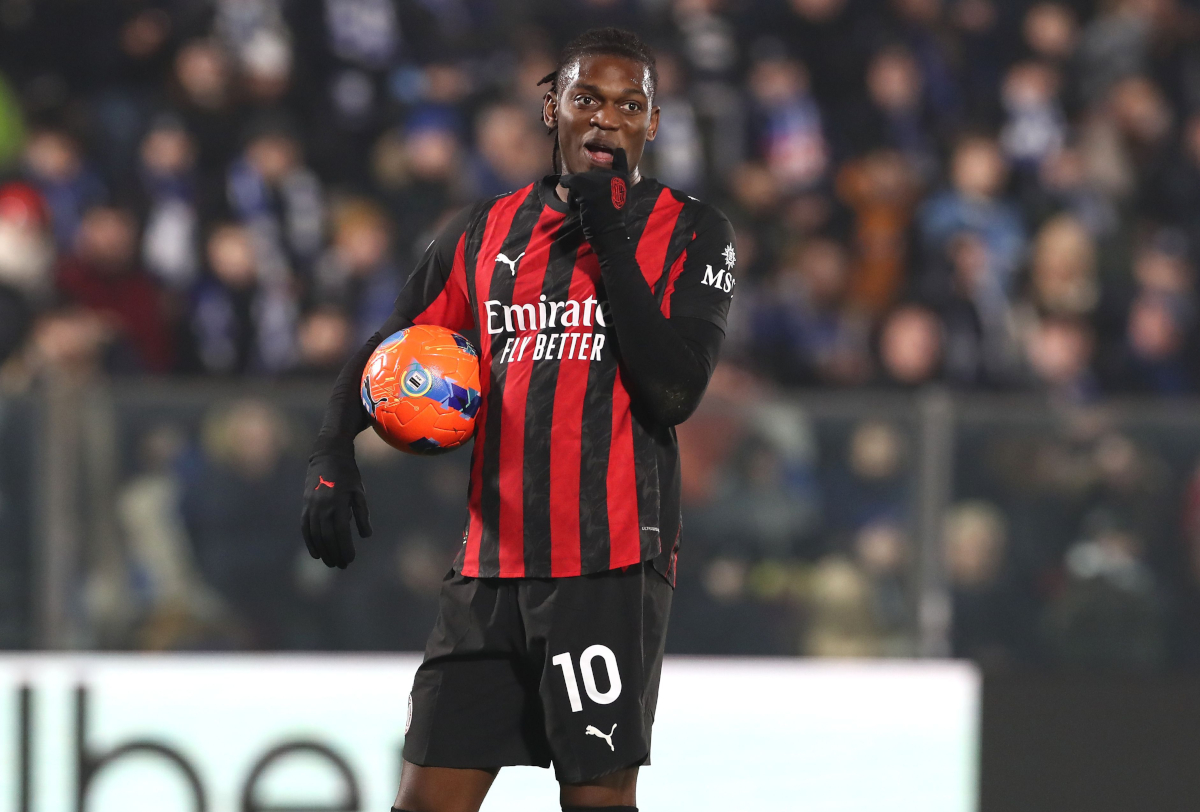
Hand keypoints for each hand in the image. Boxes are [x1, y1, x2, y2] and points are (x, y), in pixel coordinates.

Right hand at [301, 452, 371, 568]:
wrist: (327, 455)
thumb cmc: (348, 475)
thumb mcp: (359, 492)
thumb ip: (362, 514)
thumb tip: (365, 536)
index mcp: (338, 503)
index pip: (341, 532)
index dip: (345, 548)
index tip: (350, 559)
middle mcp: (322, 506)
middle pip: (327, 537)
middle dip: (335, 553)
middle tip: (342, 565)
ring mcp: (311, 506)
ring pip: (315, 535)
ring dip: (323, 551)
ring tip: (331, 563)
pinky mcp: (305, 505)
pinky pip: (305, 528)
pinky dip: (310, 542)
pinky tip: (316, 553)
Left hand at [560, 148, 630, 247]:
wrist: (610, 233)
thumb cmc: (614, 219)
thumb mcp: (621, 199)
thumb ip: (615, 185)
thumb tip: (604, 180)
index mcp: (623, 178)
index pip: (621, 160)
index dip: (619, 155)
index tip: (618, 150)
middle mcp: (613, 176)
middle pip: (592, 174)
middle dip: (587, 187)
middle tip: (589, 204)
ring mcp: (600, 181)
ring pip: (580, 179)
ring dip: (577, 192)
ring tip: (582, 206)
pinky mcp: (587, 187)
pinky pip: (570, 182)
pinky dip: (567, 188)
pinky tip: (572, 201)